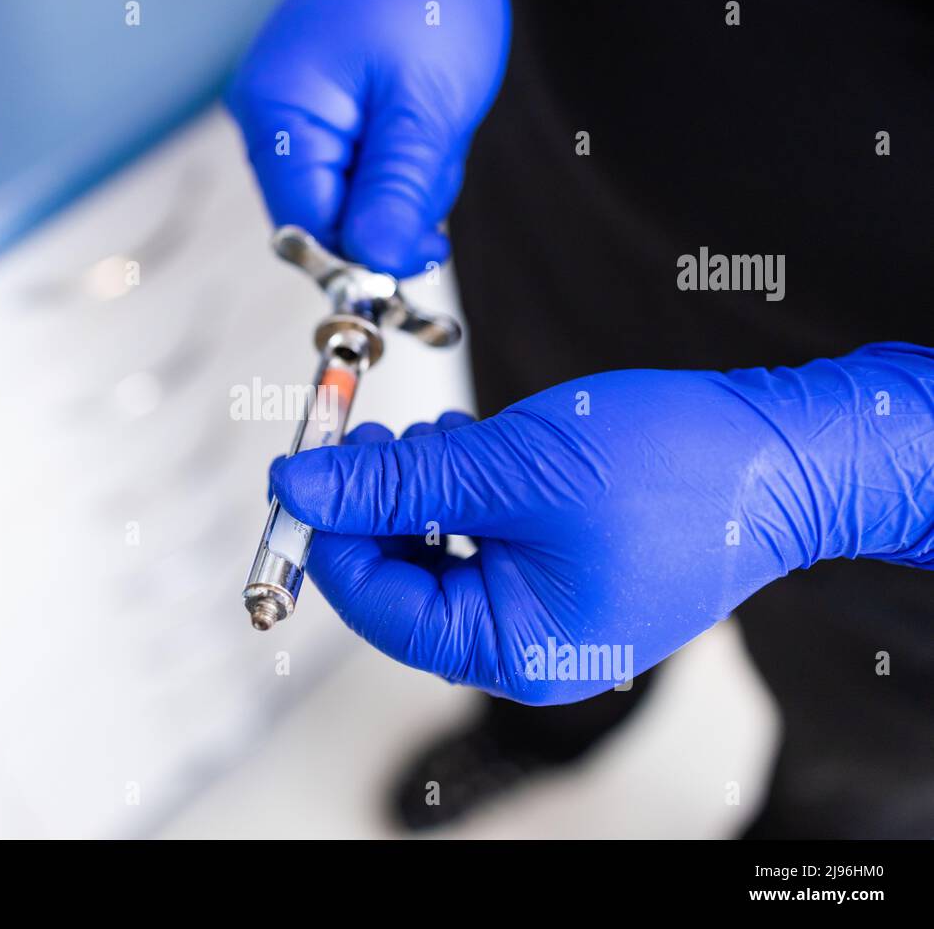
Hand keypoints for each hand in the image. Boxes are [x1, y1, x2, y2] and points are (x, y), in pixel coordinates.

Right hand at [225, 0, 510, 276]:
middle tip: (432, 152)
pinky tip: (412, 118)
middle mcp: (270, 117)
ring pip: (349, 199)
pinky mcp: (318, 110)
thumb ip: (397, 194)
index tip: (420, 250)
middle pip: (326, 218)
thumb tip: (374, 264)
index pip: (304, 228)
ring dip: (401, 181)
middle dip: (391, 206)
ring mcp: (292, 113)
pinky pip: (356, 168)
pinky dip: (395, 159)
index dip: (361, 252)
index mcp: (276, 113)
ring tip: (426, 121)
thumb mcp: (425, 108)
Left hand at [271, 345, 933, 702]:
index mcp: (512, 648)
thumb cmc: (675, 472)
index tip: (302, 473)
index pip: (377, 608)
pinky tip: (471, 450)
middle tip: (364, 438)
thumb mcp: (511, 469)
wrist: (786, 457)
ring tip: (436, 438)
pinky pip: (482, 540)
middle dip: (376, 508)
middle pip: (401, 583)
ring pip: (437, 554)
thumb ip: (396, 484)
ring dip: (419, 492)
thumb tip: (300, 489)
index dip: (328, 538)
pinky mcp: (561, 573)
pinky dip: (462, 493)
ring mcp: (545, 611)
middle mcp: (524, 645)